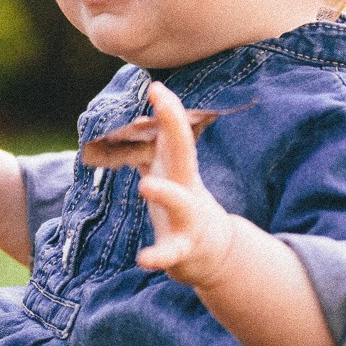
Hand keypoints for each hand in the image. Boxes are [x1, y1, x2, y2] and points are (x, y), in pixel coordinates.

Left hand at [135, 81, 237, 285]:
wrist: (212, 252)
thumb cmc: (182, 205)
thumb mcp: (170, 174)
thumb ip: (152, 148)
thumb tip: (133, 119)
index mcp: (180, 170)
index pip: (176, 134)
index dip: (168, 110)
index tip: (155, 86)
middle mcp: (187, 188)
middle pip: (184, 154)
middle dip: (175, 127)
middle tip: (160, 101)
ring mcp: (187, 218)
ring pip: (179, 203)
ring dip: (165, 192)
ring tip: (145, 185)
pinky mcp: (182, 248)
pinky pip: (169, 253)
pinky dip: (158, 256)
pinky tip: (143, 259)